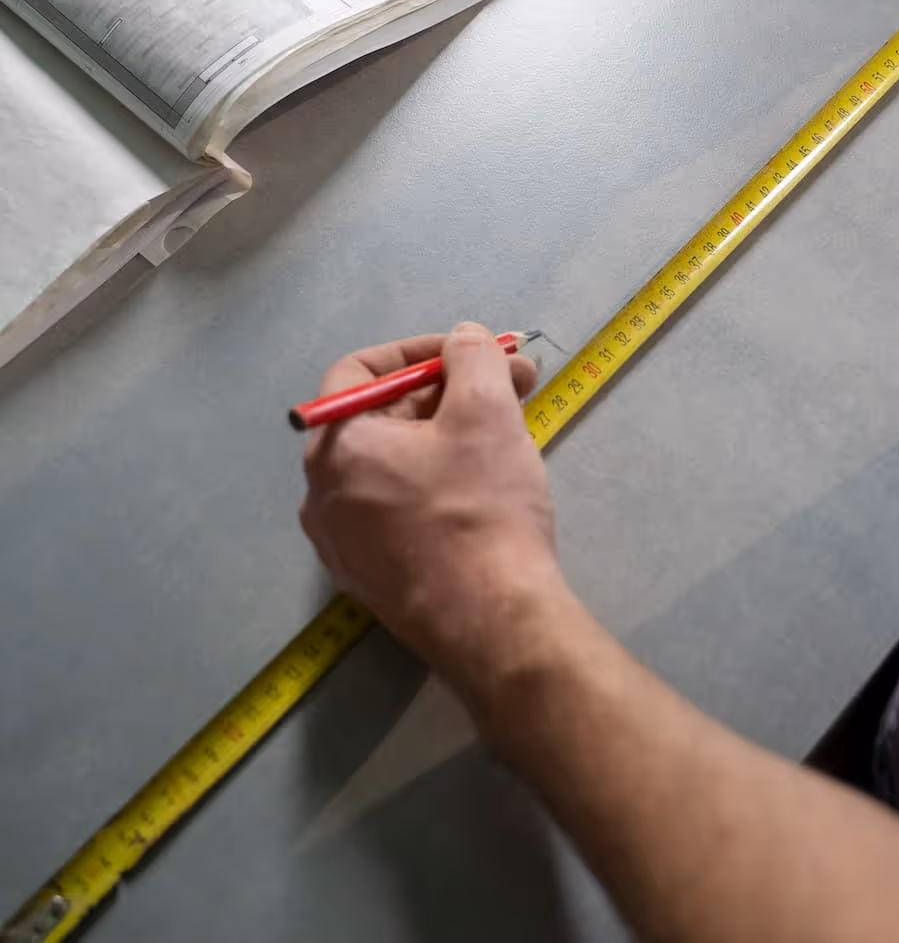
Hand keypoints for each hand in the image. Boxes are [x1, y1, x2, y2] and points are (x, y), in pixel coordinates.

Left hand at [299, 323, 565, 703]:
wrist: (493, 623)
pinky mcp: (371, 580)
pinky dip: (437, 480)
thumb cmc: (480, 507)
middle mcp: (321, 496)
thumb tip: (463, 340)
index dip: (419, 349)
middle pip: (381, 416)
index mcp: (333, 448)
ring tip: (510, 428)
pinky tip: (488, 482)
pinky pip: (396, 508)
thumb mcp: (485, 410)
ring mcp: (343, 545)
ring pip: (394, 464)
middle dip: (449, 390)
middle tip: (513, 384)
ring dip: (449, 433)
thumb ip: (471, 356)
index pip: (359, 370)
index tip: (471, 351)